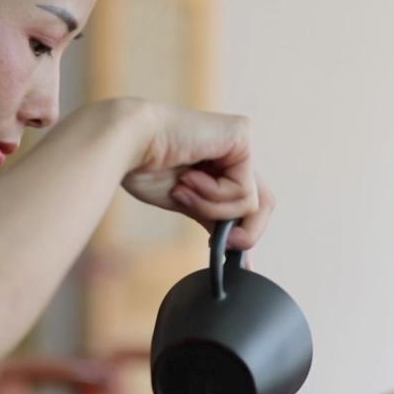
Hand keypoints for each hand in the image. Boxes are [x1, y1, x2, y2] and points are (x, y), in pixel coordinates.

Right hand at [117, 100, 274, 249]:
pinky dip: (213, 194)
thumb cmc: (145, 167)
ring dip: (211, 206)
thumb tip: (236, 250)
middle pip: (265, 204)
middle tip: (223, 243)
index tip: (232, 258)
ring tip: (183, 188)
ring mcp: (240, 141)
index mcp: (222, 164)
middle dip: (245, 232)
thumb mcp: (188, 202)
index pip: (250, 204)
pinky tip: (189, 176)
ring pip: (249, 202)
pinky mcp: (242, 135)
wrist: (128, 144)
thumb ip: (215, 217)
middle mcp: (235, 151)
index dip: (246, 233)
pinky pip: (243, 188)